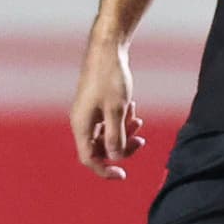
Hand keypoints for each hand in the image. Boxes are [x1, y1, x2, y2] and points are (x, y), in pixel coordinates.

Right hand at [71, 35, 144, 178]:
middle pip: (99, 148)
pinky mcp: (96, 102)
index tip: (123, 175)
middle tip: (141, 141)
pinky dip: (121, 120)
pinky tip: (133, 108)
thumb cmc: (111, 77)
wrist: (107, 48)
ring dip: (124, 132)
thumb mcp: (117, 110)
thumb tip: (115, 157)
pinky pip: (108, 120)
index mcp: (81, 125)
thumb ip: (115, 137)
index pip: (89, 159)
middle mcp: (81, 120)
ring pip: (106, 133)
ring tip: (138, 120)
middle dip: (121, 147)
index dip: (105, 170)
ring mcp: (88, 111)